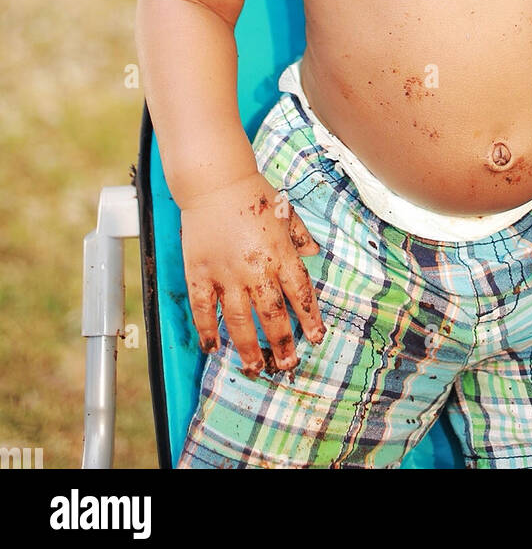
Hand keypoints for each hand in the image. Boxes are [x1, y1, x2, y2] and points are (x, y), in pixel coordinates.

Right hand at [180, 170, 325, 379]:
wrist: (215, 180)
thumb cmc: (253, 192)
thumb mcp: (286, 211)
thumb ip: (300, 235)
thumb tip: (314, 252)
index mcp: (280, 253)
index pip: (299, 293)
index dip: (309, 318)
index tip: (316, 337)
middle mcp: (255, 268)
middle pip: (271, 315)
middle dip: (281, 343)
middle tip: (286, 365)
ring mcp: (226, 273)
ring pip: (238, 320)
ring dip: (247, 347)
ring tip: (254, 367)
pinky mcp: (199, 272)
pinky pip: (203, 308)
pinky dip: (207, 330)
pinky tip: (212, 347)